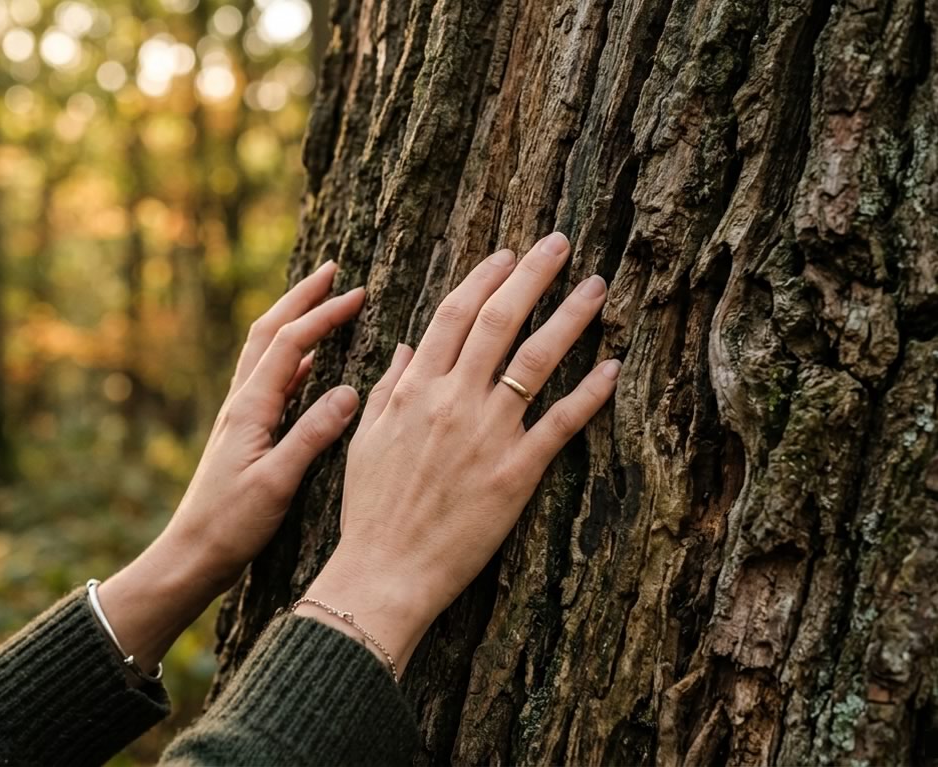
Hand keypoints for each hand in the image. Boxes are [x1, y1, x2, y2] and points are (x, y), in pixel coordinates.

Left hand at [100, 261, 364, 669]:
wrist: (191, 554)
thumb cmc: (231, 525)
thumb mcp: (278, 482)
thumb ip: (313, 435)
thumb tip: (351, 390)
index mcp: (249, 407)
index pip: (290, 343)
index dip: (323, 314)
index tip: (358, 293)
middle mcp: (240, 402)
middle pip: (269, 331)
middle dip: (301, 297)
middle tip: (334, 270)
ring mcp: (240, 415)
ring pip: (267, 351)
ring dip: (295, 321)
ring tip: (324, 303)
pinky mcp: (244, 433)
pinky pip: (271, 380)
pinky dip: (294, 359)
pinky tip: (314, 366)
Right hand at [297, 233, 618, 675]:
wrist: (384, 571)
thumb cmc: (371, 510)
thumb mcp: (365, 441)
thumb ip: (388, 389)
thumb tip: (405, 348)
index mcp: (415, 390)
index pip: (453, 316)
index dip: (483, 278)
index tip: (506, 253)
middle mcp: (453, 401)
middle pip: (498, 321)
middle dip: (532, 275)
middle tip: (560, 243)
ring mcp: (488, 434)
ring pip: (536, 360)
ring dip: (570, 317)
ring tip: (597, 286)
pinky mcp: (517, 472)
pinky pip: (561, 423)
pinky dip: (590, 392)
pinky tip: (613, 366)